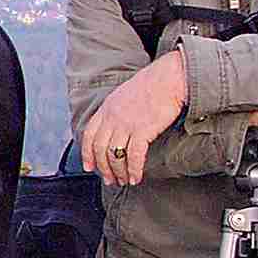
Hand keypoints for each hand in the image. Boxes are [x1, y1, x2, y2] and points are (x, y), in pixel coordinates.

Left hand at [79, 51, 189, 186]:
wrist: (170, 77)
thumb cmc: (153, 84)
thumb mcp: (125, 95)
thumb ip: (116, 111)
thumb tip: (116, 128)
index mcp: (107, 108)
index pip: (89, 135)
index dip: (87, 154)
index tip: (89, 167)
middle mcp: (113, 117)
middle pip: (100, 149)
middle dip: (103, 168)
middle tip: (110, 180)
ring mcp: (126, 124)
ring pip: (114, 156)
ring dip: (118, 172)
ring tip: (124, 181)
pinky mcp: (143, 130)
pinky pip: (134, 156)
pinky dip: (134, 170)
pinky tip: (136, 178)